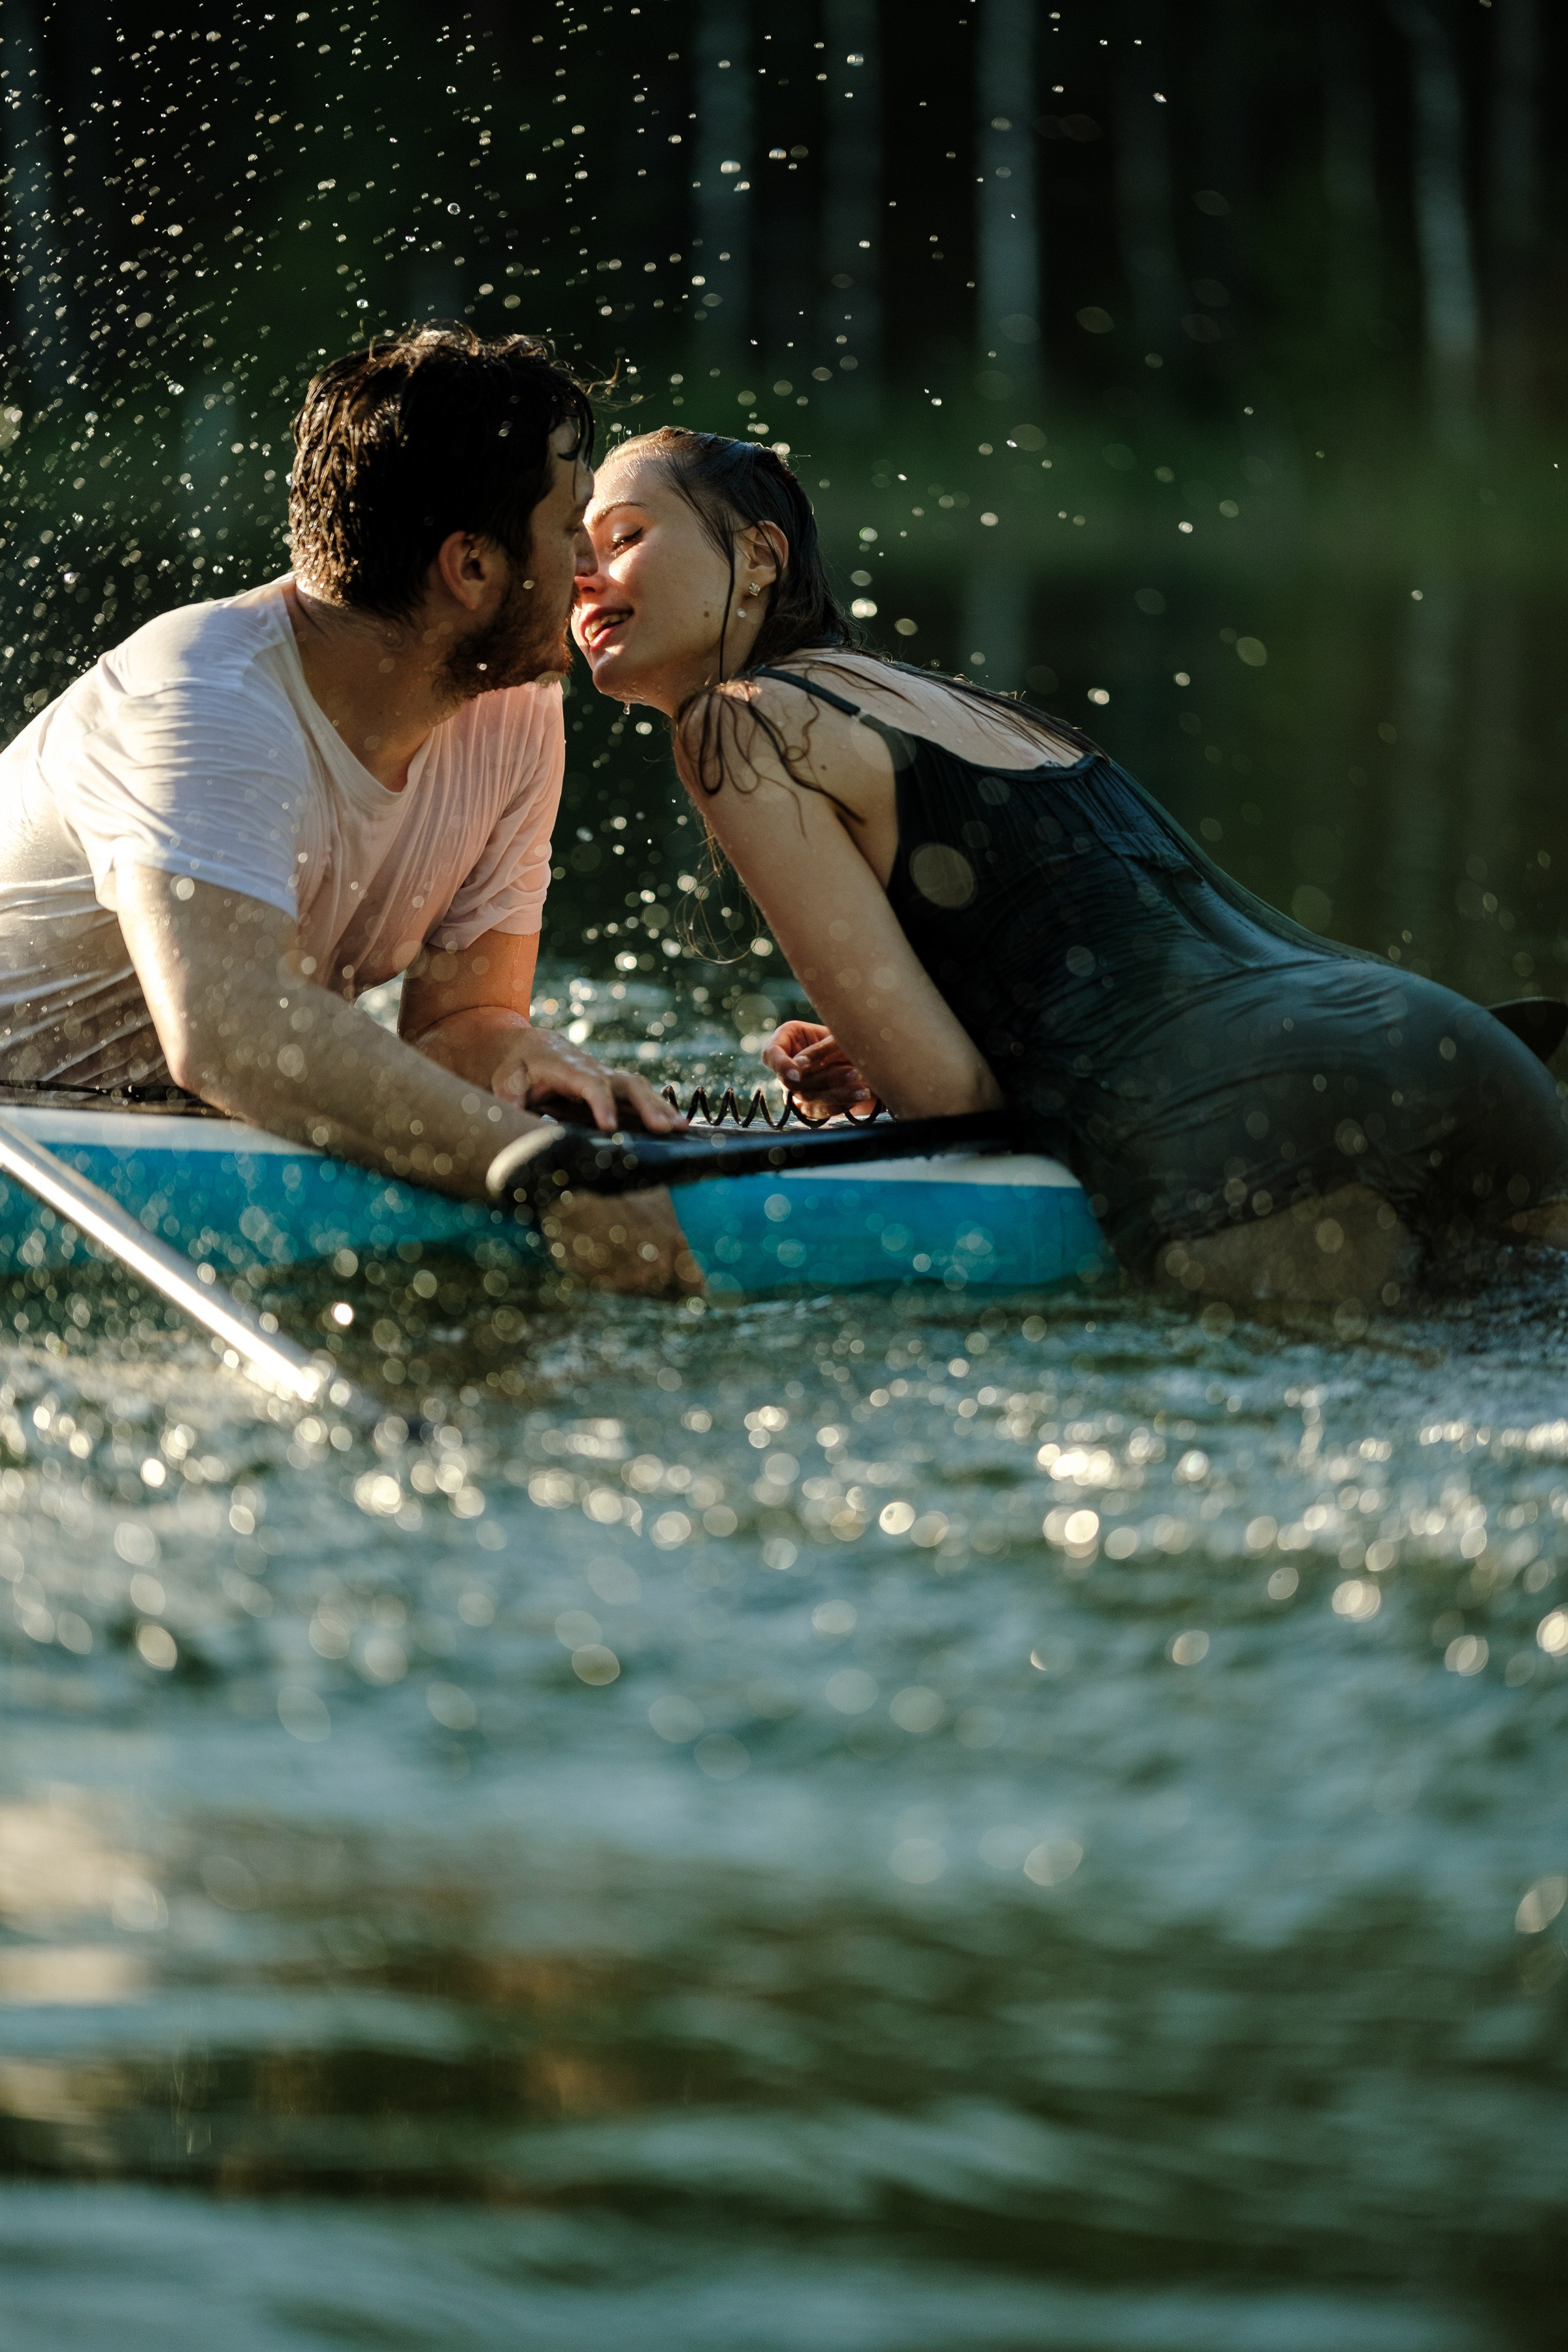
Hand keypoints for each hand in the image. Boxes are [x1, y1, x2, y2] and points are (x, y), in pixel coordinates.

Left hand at [489, 1026, 684, 1132]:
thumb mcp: (506, 1080)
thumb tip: (514, 1116)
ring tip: (682, 1130)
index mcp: (568, 1069)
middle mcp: (594, 1071)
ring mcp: (608, 1080)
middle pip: (627, 1084)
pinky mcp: (614, 1090)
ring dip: (661, 1109)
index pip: (590, 1084)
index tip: (609, 1127)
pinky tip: (678, 1128)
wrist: (532, 1048)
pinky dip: (660, 1110)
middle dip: (647, 1106)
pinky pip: (641, 1098)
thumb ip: (510, 1097)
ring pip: (640, 1090)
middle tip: (665, 1129)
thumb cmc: (519, 1068)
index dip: (601, 1103)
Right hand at [761, 1020, 875, 1119]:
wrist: (867, 1056)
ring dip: (837, 1093)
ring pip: (808, 1097)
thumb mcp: (837, 1038)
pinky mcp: (811, 1106)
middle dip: (824, 1078)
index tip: (797, 1074)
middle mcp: (788, 1067)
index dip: (781, 1065)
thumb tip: (798, 1066)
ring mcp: (797, 1088)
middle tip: (853, 1072)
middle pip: (792, 1081)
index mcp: (787, 1040)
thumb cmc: (850, 1039)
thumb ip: (817, 1050)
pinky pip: (820, 1111)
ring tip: (863, 1088)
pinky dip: (840, 1103)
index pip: (771, 1054)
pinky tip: (859, 1096)